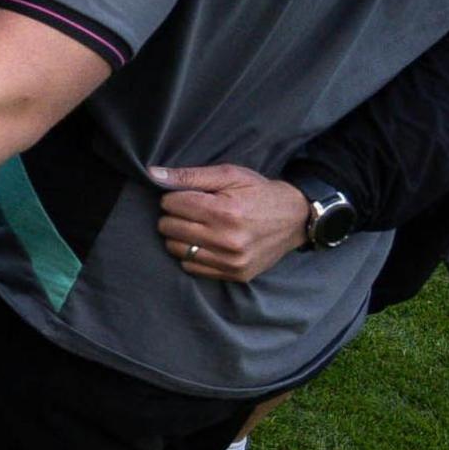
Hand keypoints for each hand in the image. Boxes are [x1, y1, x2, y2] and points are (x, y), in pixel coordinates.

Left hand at [150, 162, 307, 283]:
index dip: (174, 197)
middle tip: (190, 211)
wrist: (295, 219)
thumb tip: (153, 174)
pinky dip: (191, 254)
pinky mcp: (235, 274)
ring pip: (176, 249)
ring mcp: (232, 261)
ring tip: (196, 226)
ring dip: (179, 236)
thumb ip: (189, 175)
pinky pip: (192, 267)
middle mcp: (227, 240)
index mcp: (224, 212)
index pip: (171, 205)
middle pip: (169, 227)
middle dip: (173, 215)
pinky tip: (204, 242)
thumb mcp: (228, 174)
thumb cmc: (258, 193)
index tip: (187, 196)